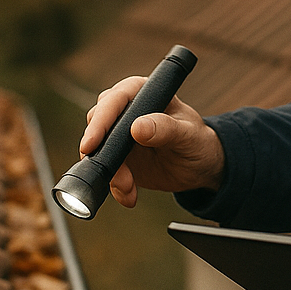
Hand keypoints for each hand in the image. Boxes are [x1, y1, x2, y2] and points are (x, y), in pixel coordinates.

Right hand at [77, 76, 224, 206]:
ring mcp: (118, 135)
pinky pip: (106, 172)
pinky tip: (129, 196)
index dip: (100, 121)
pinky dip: (114, 186)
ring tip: (128, 188)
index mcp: (142, 93)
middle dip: (102, 152)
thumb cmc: (197, 141)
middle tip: (114, 174)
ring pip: (98, 151)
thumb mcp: (187, 135)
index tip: (91, 144)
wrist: (199, 167)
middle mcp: (125, 111)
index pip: (114, 100)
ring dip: (110, 173)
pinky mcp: (117, 158)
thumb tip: (137, 127)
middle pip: (97, 125)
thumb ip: (165, 128)